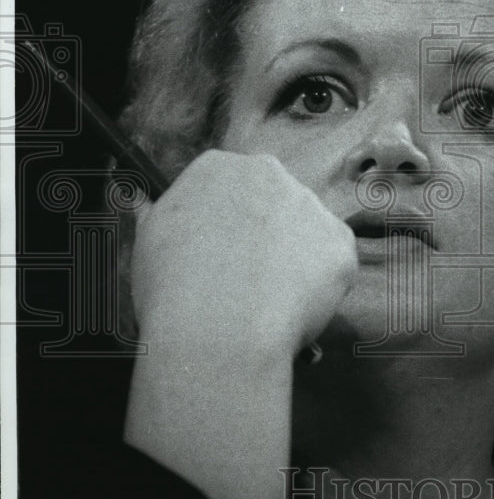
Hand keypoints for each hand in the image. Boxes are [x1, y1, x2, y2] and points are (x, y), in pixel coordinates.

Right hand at [124, 149, 357, 498]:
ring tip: (269, 304)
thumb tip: (149, 204)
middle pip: (274, 203)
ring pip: (307, 233)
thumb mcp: (147, 242)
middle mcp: (268, 174)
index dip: (228, 227)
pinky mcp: (340, 242)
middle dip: (267, 238)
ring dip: (296, 261)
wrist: (218, 330)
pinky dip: (322, 288)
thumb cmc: (173, 291)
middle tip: (250, 282)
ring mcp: (309, 205)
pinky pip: (334, 264)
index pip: (230, 188)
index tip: (223, 256)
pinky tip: (295, 310)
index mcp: (217, 168)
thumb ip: (162, 217)